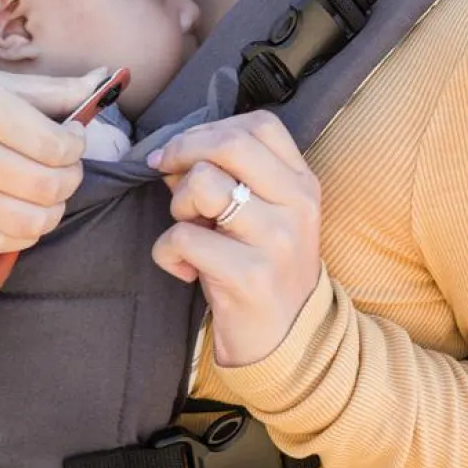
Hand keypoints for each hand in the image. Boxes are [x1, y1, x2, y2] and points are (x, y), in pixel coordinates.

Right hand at [0, 40, 109, 251]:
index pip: (55, 145)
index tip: (72, 138)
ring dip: (51, 211)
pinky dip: (20, 233)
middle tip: (64, 165)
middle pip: (46, 188)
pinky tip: (20, 211)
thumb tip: (103, 84)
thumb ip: (48, 89)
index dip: (77, 146)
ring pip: (26, 224)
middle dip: (70, 179)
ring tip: (46, 191)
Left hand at [149, 111, 321, 366]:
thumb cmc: (261, 267)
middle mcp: (296, 205)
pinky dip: (166, 252)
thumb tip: (172, 153)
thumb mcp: (259, 214)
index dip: (210, 129)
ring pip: (203, 184)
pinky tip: (185, 270)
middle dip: (183, 150)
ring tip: (189, 229)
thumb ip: (224, 177)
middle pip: (230, 144)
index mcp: (301, 183)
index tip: (183, 150)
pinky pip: (183, 238)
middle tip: (166, 173)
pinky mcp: (250, 277)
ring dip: (178, 204)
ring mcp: (276, 240)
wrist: (287, 342)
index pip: (260, 124)